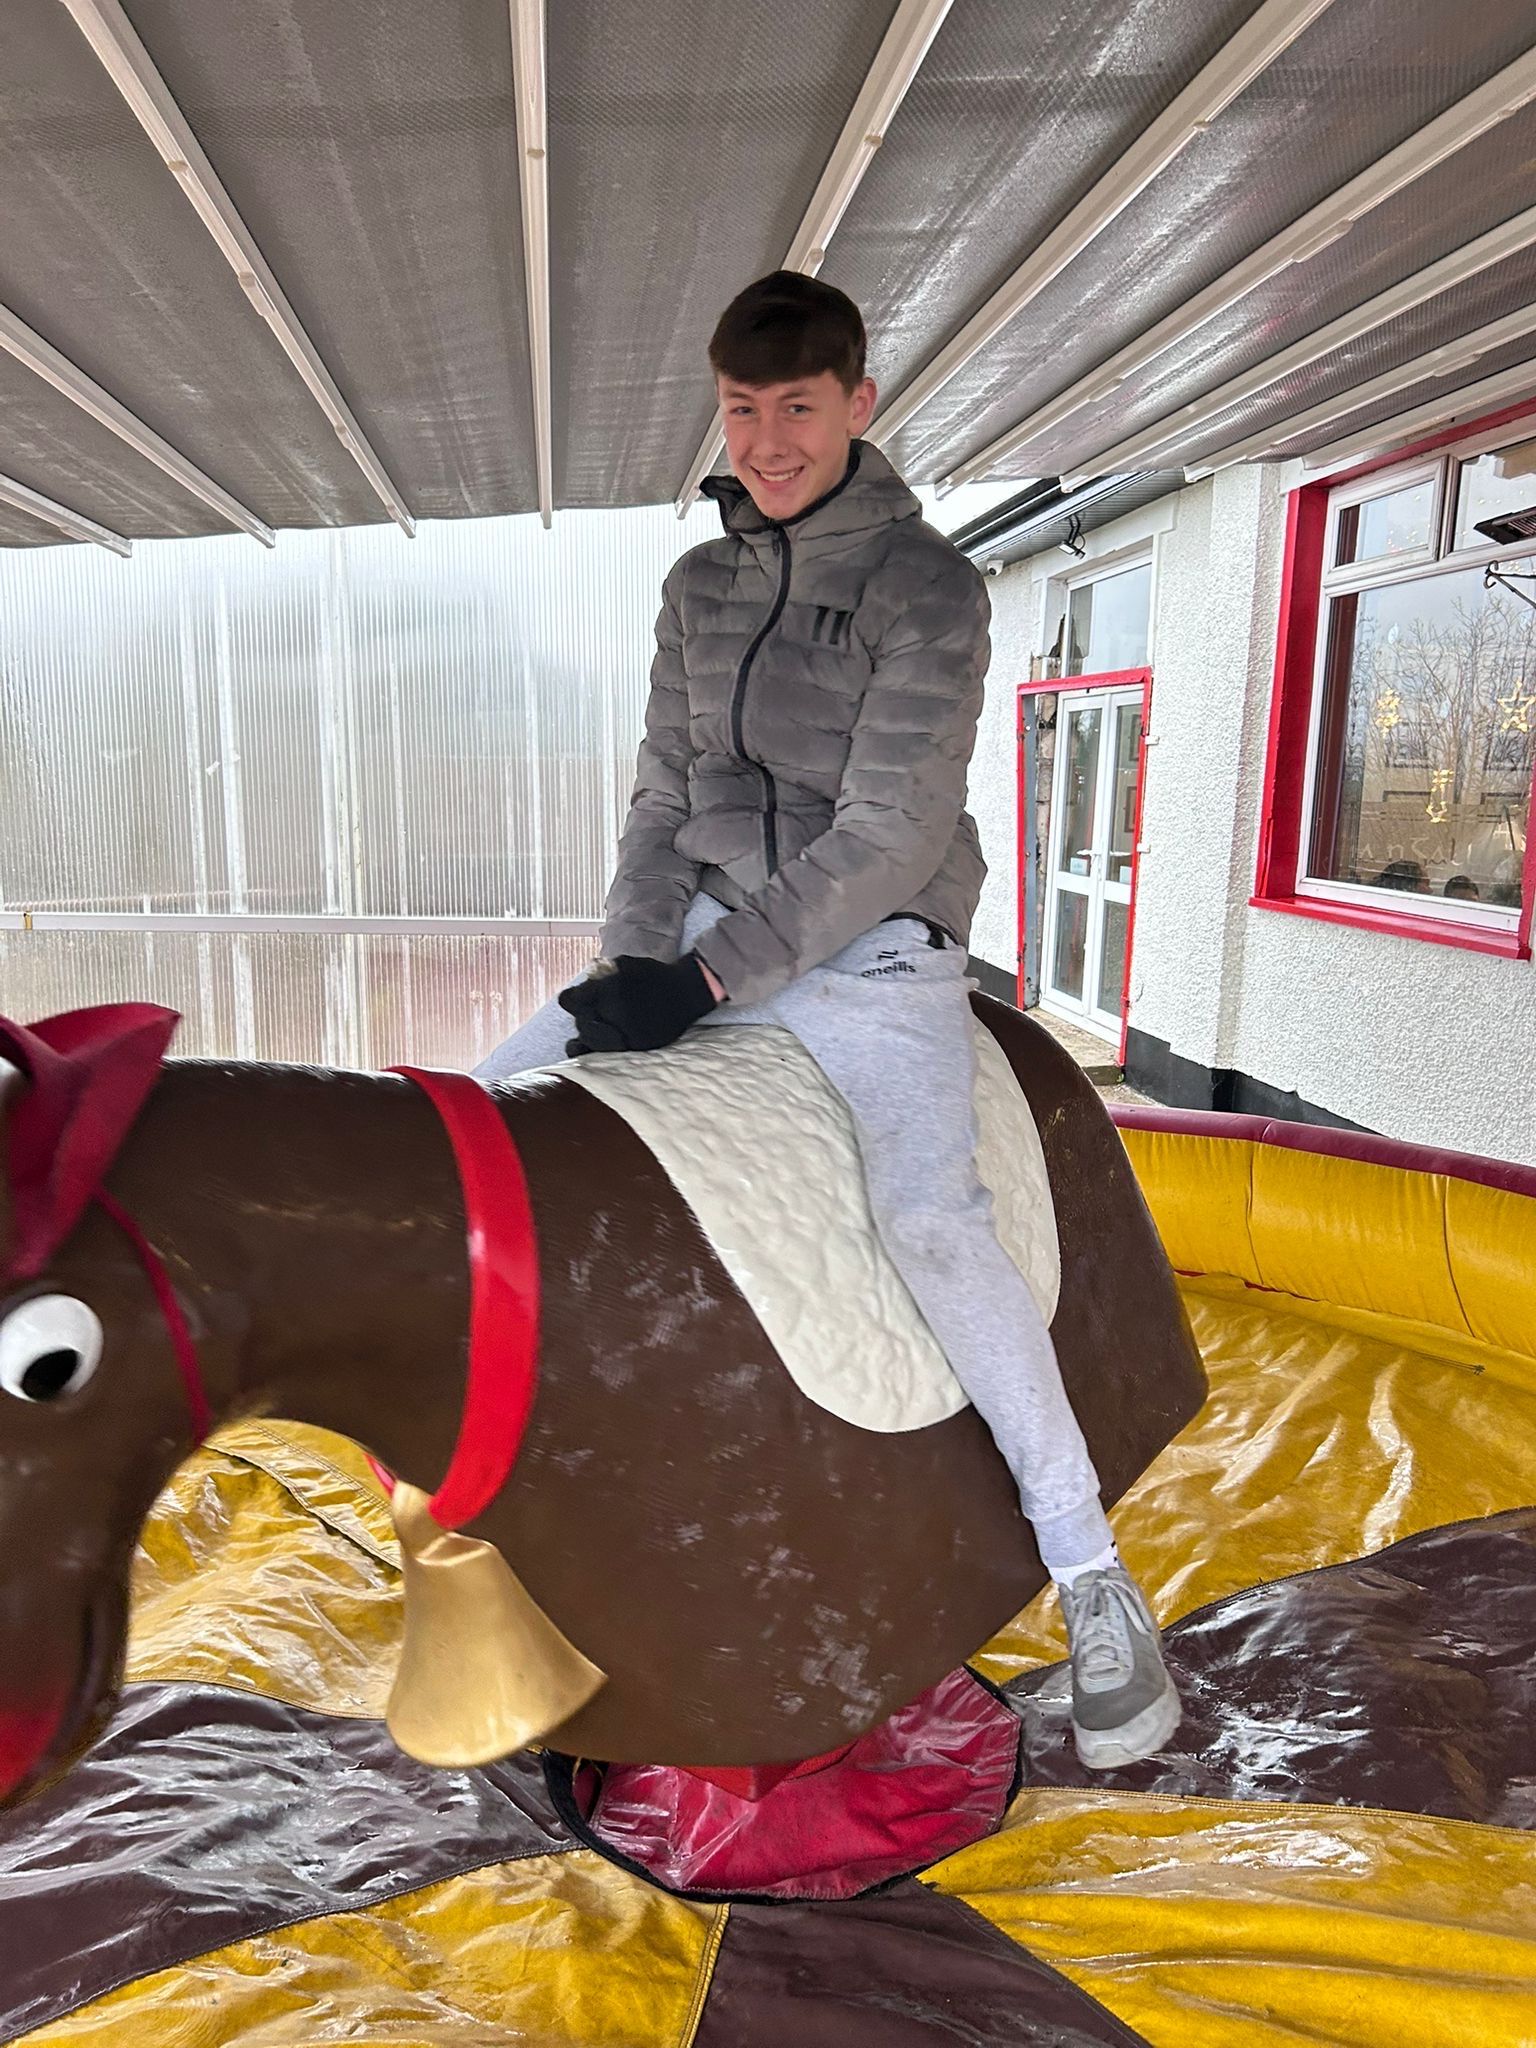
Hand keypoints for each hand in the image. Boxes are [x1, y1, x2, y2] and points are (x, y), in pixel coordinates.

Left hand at [559, 954, 718, 1053]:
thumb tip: (584, 984)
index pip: (572, 1001)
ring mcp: (626, 1033)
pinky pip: (607, 1053)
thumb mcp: (627, 963)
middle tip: (590, 1011)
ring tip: (595, 1026)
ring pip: (590, 1039)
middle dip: (583, 1015)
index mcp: (610, 990)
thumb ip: (602, 972)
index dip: (573, 999)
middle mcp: (615, 1013)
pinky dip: (595, 1050)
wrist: (687, 992)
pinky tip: (590, 1046)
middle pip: (581, 1020)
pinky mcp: (636, 1047)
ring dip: (587, 1032)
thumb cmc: (655, 975)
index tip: (576, 998)